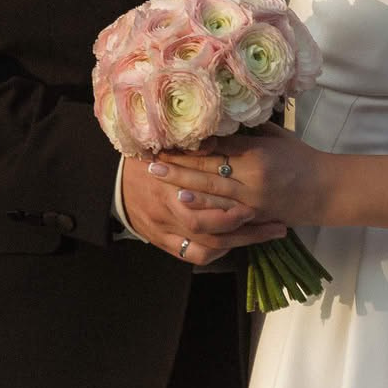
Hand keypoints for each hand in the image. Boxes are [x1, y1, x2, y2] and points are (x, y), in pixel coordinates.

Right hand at [122, 152, 287, 265]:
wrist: (109, 183)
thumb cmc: (144, 157)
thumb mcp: (166, 144)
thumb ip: (192, 143)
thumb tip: (222, 133)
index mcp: (170, 180)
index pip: (207, 199)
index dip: (236, 204)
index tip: (263, 201)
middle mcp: (167, 208)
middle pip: (213, 227)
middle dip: (248, 229)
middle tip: (277, 224)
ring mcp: (164, 229)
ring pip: (207, 245)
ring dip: (239, 243)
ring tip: (266, 237)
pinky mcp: (161, 242)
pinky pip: (192, 255)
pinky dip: (215, 252)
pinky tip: (233, 245)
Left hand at [149, 129, 330, 227]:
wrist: (327, 190)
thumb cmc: (302, 158)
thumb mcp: (277, 136)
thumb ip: (249, 129)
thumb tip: (223, 117)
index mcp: (257, 152)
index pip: (218, 144)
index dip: (192, 141)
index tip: (170, 135)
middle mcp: (252, 175)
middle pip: (208, 167)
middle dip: (178, 162)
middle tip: (152, 157)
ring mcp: (252, 198)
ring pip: (211, 191)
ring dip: (183, 182)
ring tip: (160, 176)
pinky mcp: (254, 215)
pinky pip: (224, 213)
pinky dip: (204, 207)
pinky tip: (185, 202)